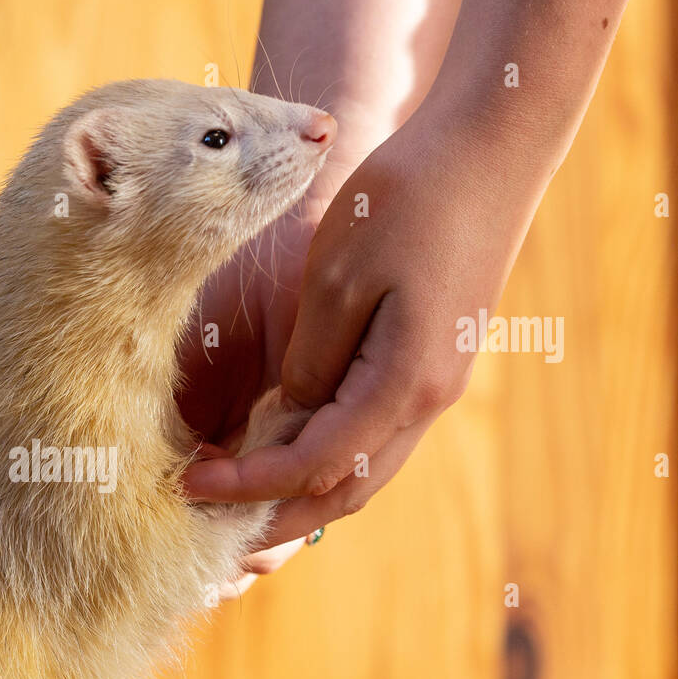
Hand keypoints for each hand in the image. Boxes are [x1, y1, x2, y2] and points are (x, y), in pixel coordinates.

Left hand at [183, 99, 543, 554]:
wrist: (490, 145)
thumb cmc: (409, 198)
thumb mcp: (338, 277)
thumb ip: (310, 359)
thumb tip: (289, 413)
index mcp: (404, 384)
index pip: (313, 467)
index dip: (247, 486)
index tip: (186, 486)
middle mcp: (427, 400)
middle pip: (343, 491)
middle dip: (273, 519)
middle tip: (210, 533)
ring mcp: (434, 384)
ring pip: (362, 470)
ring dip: (300, 494)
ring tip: (238, 505)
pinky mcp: (429, 363)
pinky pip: (371, 434)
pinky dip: (324, 457)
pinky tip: (282, 451)